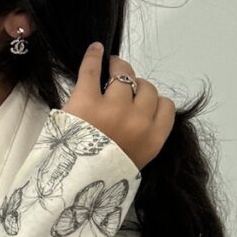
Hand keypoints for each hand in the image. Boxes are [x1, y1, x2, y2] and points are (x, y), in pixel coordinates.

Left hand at [61, 43, 175, 169]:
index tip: (142, 102)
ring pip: (125, 76)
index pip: (166, 108)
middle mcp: (138, 122)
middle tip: (125, 86)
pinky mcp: (86, 101)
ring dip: (119, 69)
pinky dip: (94, 56)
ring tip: (112, 66)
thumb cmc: (101, 177)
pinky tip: (96, 49)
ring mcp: (113, 109)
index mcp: (152, 140)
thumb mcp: (132, 163)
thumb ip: (142, 141)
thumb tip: (141, 116)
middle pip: (147, 89)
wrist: (71, 187)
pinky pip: (92, 70)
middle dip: (138, 86)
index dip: (154, 101)